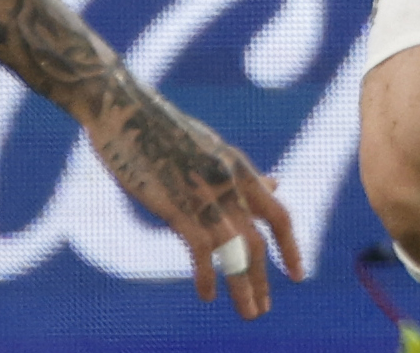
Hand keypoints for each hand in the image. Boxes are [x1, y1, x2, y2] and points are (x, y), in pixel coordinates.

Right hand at [87, 97, 300, 317]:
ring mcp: (205, 194)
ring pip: (237, 251)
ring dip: (245, 287)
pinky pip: (202, 250)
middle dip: (263, 279)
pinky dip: (207, 276)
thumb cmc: (159, 125)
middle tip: (262, 309)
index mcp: (238, 167)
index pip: (278, 214)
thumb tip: (277, 182)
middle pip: (258, 241)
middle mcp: (229, 182)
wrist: (122, 107)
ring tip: (248, 312)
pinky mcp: (177, 204)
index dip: (289, 246)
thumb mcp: (210, 147)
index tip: (297, 275)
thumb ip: (242, 173)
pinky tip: (207, 294)